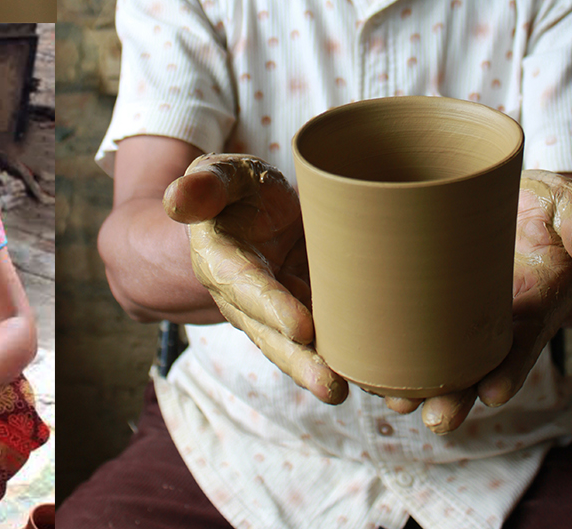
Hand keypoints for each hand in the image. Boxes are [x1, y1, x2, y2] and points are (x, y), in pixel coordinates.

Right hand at [164, 153, 345, 404]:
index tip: (299, 327)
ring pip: (305, 350)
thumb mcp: (223, 176)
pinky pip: (335, 343)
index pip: (245, 287)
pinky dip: (362, 364)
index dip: (270, 307)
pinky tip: (394, 386)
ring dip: (332, 372)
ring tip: (365, 394)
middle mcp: (250, 301)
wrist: (259, 212)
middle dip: (301, 362)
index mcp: (223, 263)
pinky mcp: (316, 317)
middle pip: (274, 337)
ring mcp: (284, 314)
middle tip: (331, 385)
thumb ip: (205, 186)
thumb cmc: (240, 191)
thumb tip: (177, 200)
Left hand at [381, 170, 571, 432]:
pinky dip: (394, 350)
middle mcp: (499, 320)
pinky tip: (366, 368)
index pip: (524, 343)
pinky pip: (414, 329)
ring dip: (422, 384)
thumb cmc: (549, 207)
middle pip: (479, 365)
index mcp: (536, 303)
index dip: (511, 369)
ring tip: (396, 404)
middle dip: (459, 395)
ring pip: (443, 358)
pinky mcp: (431, 297)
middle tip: (436, 419)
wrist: (516, 200)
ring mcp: (464, 314)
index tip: (494, 394)